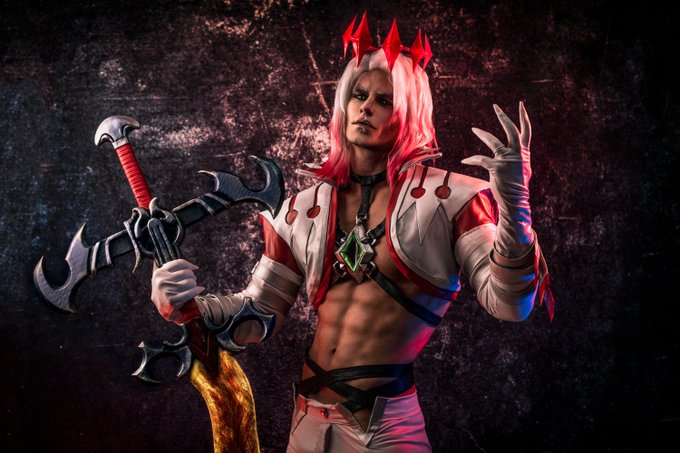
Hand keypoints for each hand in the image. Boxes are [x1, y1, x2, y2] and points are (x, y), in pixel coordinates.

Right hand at [151, 259, 204, 322]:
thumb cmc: (167, 291)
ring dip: (194, 284)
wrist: (163, 310)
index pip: (178, 263)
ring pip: (189, 282)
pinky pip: (190, 292)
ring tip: (193, 286)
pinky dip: (197, 290)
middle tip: (192, 280)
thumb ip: (173, 269)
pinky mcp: (172, 301)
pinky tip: (199, 289)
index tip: (195, 268)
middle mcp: (161, 281)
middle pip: (186, 272)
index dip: (189, 265)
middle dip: (192, 276)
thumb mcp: (164, 278)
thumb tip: (194, 266)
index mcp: (159, 273)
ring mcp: (166, 291)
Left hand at [462, 102, 533, 254]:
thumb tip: (515, 153)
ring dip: (482, 134)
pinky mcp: (497, 168)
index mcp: (524, 154)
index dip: (523, 117)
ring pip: (493, 141)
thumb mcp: (521, 170)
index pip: (526, 131)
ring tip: (473, 129)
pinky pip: (480, 159)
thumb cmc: (516, 188)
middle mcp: (518, 154)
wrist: (515, 203)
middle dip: (503, 116)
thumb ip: (518, 158)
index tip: (521, 104)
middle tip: (495, 106)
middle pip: (511, 130)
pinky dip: (471, 159)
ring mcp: (508, 160)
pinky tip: (464, 160)